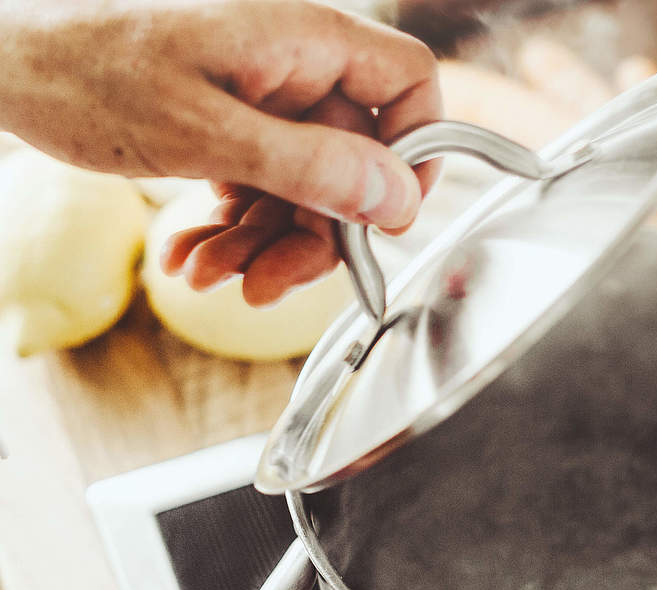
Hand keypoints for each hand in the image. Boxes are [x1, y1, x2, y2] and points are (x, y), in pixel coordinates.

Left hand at [0, 0, 440, 304]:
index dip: (414, 154)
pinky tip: (192, 255)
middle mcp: (292, 66)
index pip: (410, 85)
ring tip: (210, 272)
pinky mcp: (230, 122)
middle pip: (353, 161)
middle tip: (268, 282)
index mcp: (303, 40)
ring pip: (303, 186)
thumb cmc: (80, 69)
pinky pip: (259, 186)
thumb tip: (395, 198)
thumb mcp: (203, 131)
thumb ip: (311, 165)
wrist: (0, 57)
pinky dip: (232, 228)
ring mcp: (261, 95)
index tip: (386, 220)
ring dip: (262, 243)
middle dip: (311, 233)